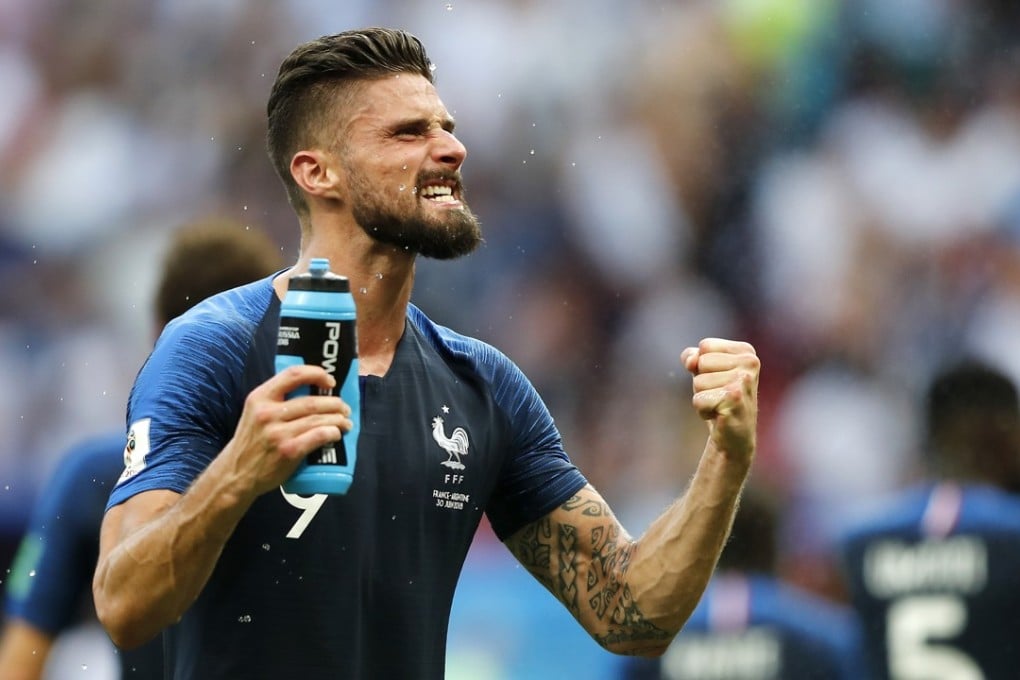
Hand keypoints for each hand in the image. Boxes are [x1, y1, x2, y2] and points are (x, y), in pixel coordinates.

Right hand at [224, 365, 352, 495]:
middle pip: (312, 401)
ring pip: (318, 419)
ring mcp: (278, 433)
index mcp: (260, 397)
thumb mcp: (255, 413)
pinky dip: (332, 433)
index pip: (293, 375)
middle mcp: (267, 413)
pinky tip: (337, 434)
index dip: (316, 373)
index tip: (330, 380)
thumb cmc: (251, 442)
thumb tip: (313, 391)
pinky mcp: (288, 451)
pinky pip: (318, 436)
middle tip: (344, 408)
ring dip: (338, 420)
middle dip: (335, 404)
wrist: (236, 474)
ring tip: (345, 422)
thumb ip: (277, 400)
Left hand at [681, 338, 758, 463]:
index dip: (702, 366)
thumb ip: (693, 357)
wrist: (734, 437)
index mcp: (746, 351)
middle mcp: (750, 362)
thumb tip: (691, 360)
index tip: (718, 381)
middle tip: (719, 396)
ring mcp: (744, 380)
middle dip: (702, 382)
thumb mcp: (704, 372)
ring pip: (698, 382)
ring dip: (703, 397)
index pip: (705, 346)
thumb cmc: (718, 399)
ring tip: (719, 405)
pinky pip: (699, 400)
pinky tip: (719, 415)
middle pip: (701, 362)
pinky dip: (703, 411)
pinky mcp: (735, 399)